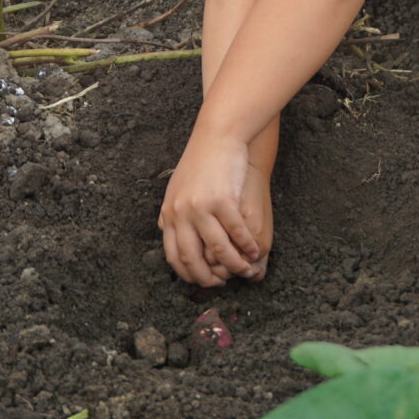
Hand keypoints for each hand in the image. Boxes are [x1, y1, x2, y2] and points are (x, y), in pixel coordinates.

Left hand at [159, 129, 262, 286]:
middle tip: (224, 283)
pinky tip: (254, 250)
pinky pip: (237, 232)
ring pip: (219, 249)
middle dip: (209, 277)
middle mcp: (181, 213)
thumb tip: (165, 231)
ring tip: (245, 269)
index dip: (189, 273)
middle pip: (193, 257)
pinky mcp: (223, 200)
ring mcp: (201, 207)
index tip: (203, 281)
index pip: (173, 255)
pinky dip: (247, 246)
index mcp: (169, 213)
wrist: (217, 136)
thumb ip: (171, 211)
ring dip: (234, 265)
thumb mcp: (176, 187)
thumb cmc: (199, 162)